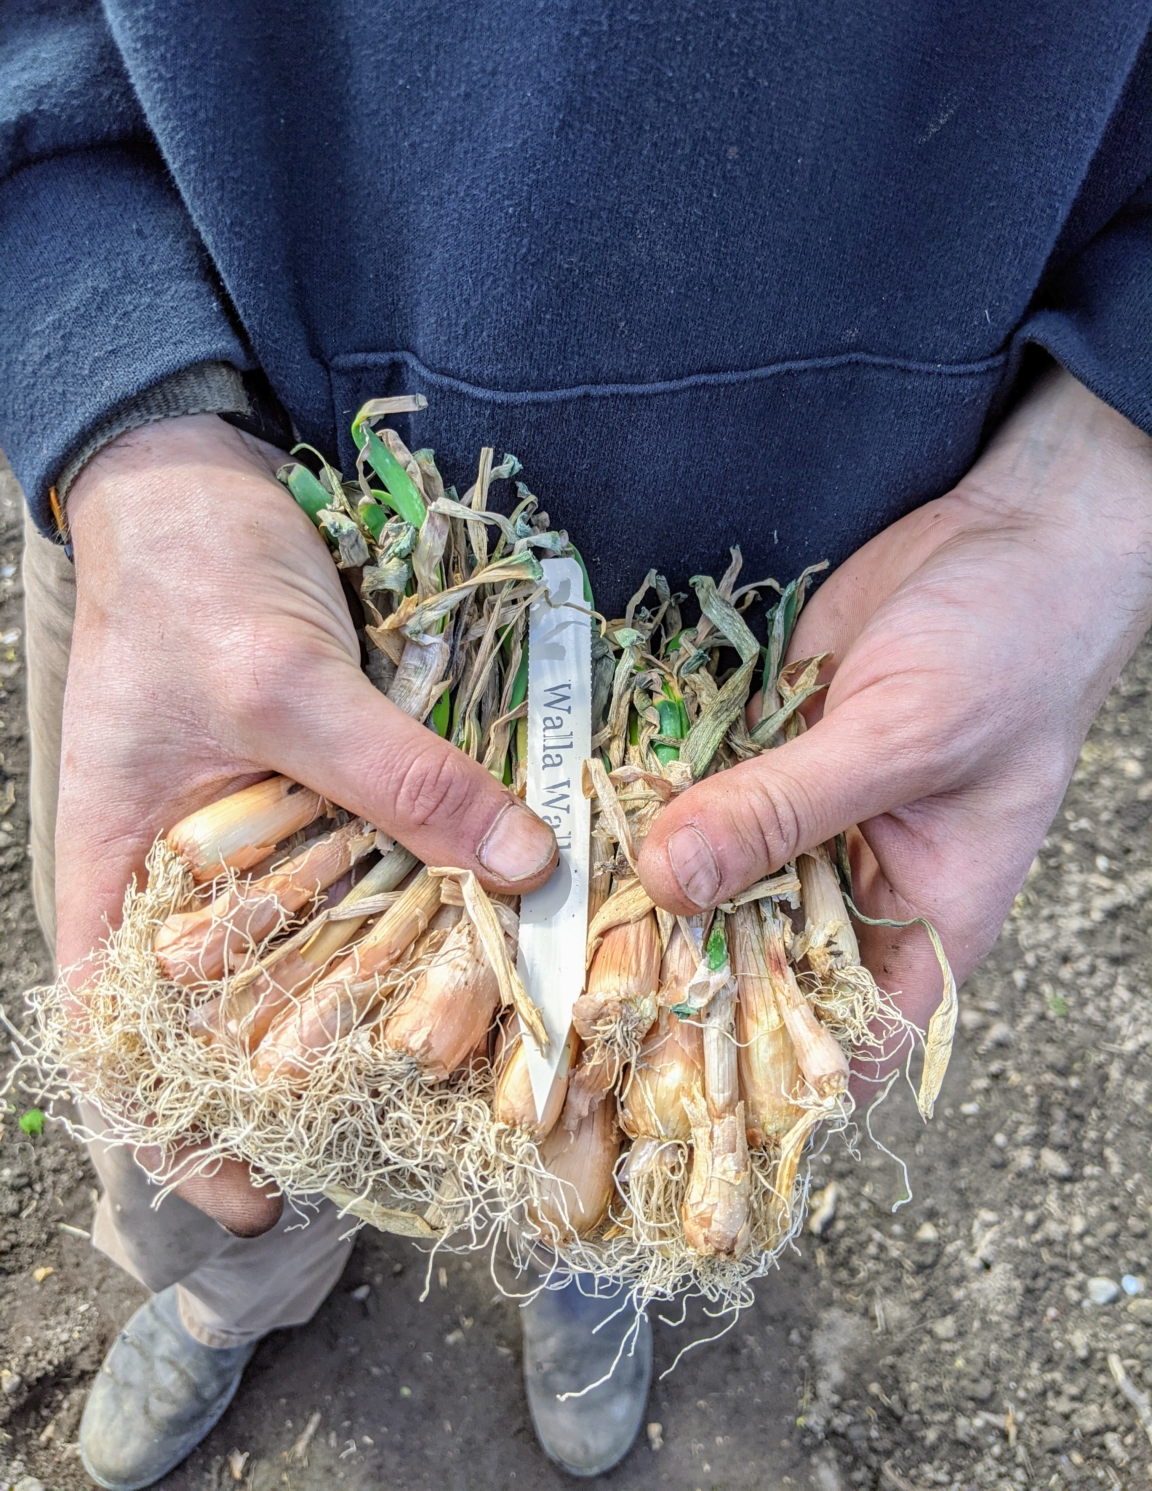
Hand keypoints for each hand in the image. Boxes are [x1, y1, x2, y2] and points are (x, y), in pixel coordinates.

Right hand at [59, 414, 556, 1230]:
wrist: (203, 485)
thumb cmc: (192, 583)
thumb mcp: (282, 681)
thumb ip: (394, 775)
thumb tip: (524, 864)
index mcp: (122, 878)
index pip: (126, 1044)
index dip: (181, 1138)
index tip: (266, 1204)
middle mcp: (197, 878)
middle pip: (250, 1013)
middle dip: (328, 1077)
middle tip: (427, 1123)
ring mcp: (271, 836)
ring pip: (331, 943)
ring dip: (399, 989)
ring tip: (487, 1044)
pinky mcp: (332, 791)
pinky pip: (382, 863)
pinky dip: (430, 895)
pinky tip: (500, 922)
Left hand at [639, 367, 1151, 1087]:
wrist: (1009, 536)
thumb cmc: (1012, 649)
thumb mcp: (906, 738)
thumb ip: (786, 808)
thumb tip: (670, 877)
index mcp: (922, 920)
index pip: (841, 1040)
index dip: (762, 1077)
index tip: (659, 1089)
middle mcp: (853, 881)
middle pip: (753, 962)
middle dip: (674, 976)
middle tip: (571, 1000)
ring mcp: (799, 815)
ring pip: (709, 876)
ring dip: (644, 885)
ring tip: (555, 917)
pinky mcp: (760, 749)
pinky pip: (692, 792)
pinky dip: (645, 800)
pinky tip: (579, 818)